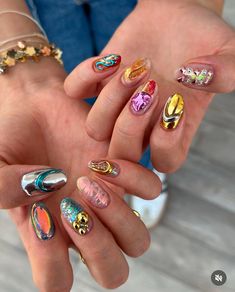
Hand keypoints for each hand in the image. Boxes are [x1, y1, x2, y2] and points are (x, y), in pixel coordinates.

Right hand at [1, 58, 160, 290]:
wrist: (35, 108)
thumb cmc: (12, 141)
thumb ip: (5, 187)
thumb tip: (47, 187)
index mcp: (49, 234)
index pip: (58, 282)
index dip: (52, 262)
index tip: (41, 218)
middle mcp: (83, 223)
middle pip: (113, 272)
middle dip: (97, 247)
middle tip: (72, 206)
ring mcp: (108, 200)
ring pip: (139, 240)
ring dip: (118, 216)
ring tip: (88, 180)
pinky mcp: (125, 172)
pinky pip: (150, 188)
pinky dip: (132, 177)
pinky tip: (102, 160)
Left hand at [92, 0, 234, 171]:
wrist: (177, 14)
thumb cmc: (204, 37)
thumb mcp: (230, 52)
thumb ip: (227, 71)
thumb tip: (193, 75)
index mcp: (176, 127)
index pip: (165, 162)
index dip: (166, 144)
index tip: (174, 105)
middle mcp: (144, 124)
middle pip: (122, 153)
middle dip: (130, 125)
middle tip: (151, 87)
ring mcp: (117, 106)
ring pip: (95, 129)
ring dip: (111, 99)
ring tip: (134, 69)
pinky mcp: (98, 83)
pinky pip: (75, 93)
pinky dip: (84, 78)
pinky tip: (110, 59)